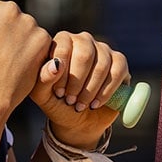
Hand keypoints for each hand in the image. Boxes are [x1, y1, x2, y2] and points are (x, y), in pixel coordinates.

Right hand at [0, 0, 50, 115]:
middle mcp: (11, 9)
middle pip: (10, 17)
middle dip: (5, 31)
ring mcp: (30, 24)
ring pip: (26, 30)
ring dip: (20, 41)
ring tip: (8, 61)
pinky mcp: (43, 40)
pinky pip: (40, 43)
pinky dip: (33, 53)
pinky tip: (21, 65)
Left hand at [29, 30, 129, 148]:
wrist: (77, 120)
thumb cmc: (56, 102)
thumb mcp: (42, 94)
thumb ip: (43, 78)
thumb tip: (56, 65)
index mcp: (61, 42)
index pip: (64, 47)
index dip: (62, 73)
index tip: (59, 93)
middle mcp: (83, 41)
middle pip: (85, 54)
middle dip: (77, 82)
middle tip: (70, 100)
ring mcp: (103, 49)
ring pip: (102, 64)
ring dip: (91, 89)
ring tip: (81, 105)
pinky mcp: (119, 62)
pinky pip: (118, 70)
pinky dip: (106, 91)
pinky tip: (95, 103)